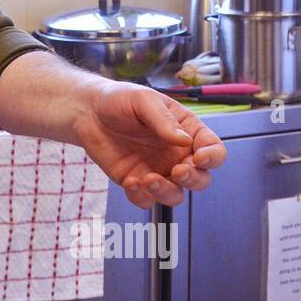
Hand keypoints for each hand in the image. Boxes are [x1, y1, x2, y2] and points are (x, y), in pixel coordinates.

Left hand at [74, 80, 226, 207]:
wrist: (87, 112)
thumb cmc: (120, 100)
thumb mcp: (143, 101)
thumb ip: (163, 121)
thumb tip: (184, 141)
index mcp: (188, 132)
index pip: (213, 149)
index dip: (213, 157)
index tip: (200, 158)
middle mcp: (177, 155)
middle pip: (201, 179)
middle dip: (193, 179)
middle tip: (177, 170)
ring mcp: (158, 171)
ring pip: (176, 195)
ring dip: (167, 192)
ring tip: (148, 179)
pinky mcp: (137, 183)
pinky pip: (147, 200)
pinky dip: (142, 197)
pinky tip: (130, 182)